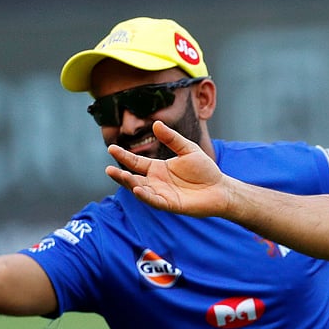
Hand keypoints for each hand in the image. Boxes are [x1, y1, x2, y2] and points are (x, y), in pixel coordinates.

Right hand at [106, 121, 227, 216]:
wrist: (220, 188)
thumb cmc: (205, 170)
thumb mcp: (188, 149)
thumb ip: (172, 138)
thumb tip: (156, 124)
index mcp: (157, 169)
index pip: (135, 162)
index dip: (123, 156)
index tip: (111, 148)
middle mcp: (156, 182)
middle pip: (133, 178)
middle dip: (120, 174)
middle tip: (108, 168)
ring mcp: (161, 194)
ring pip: (140, 190)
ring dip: (129, 184)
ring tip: (119, 175)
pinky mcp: (170, 205)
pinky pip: (154, 201)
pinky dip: (145, 196)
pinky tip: (137, 189)